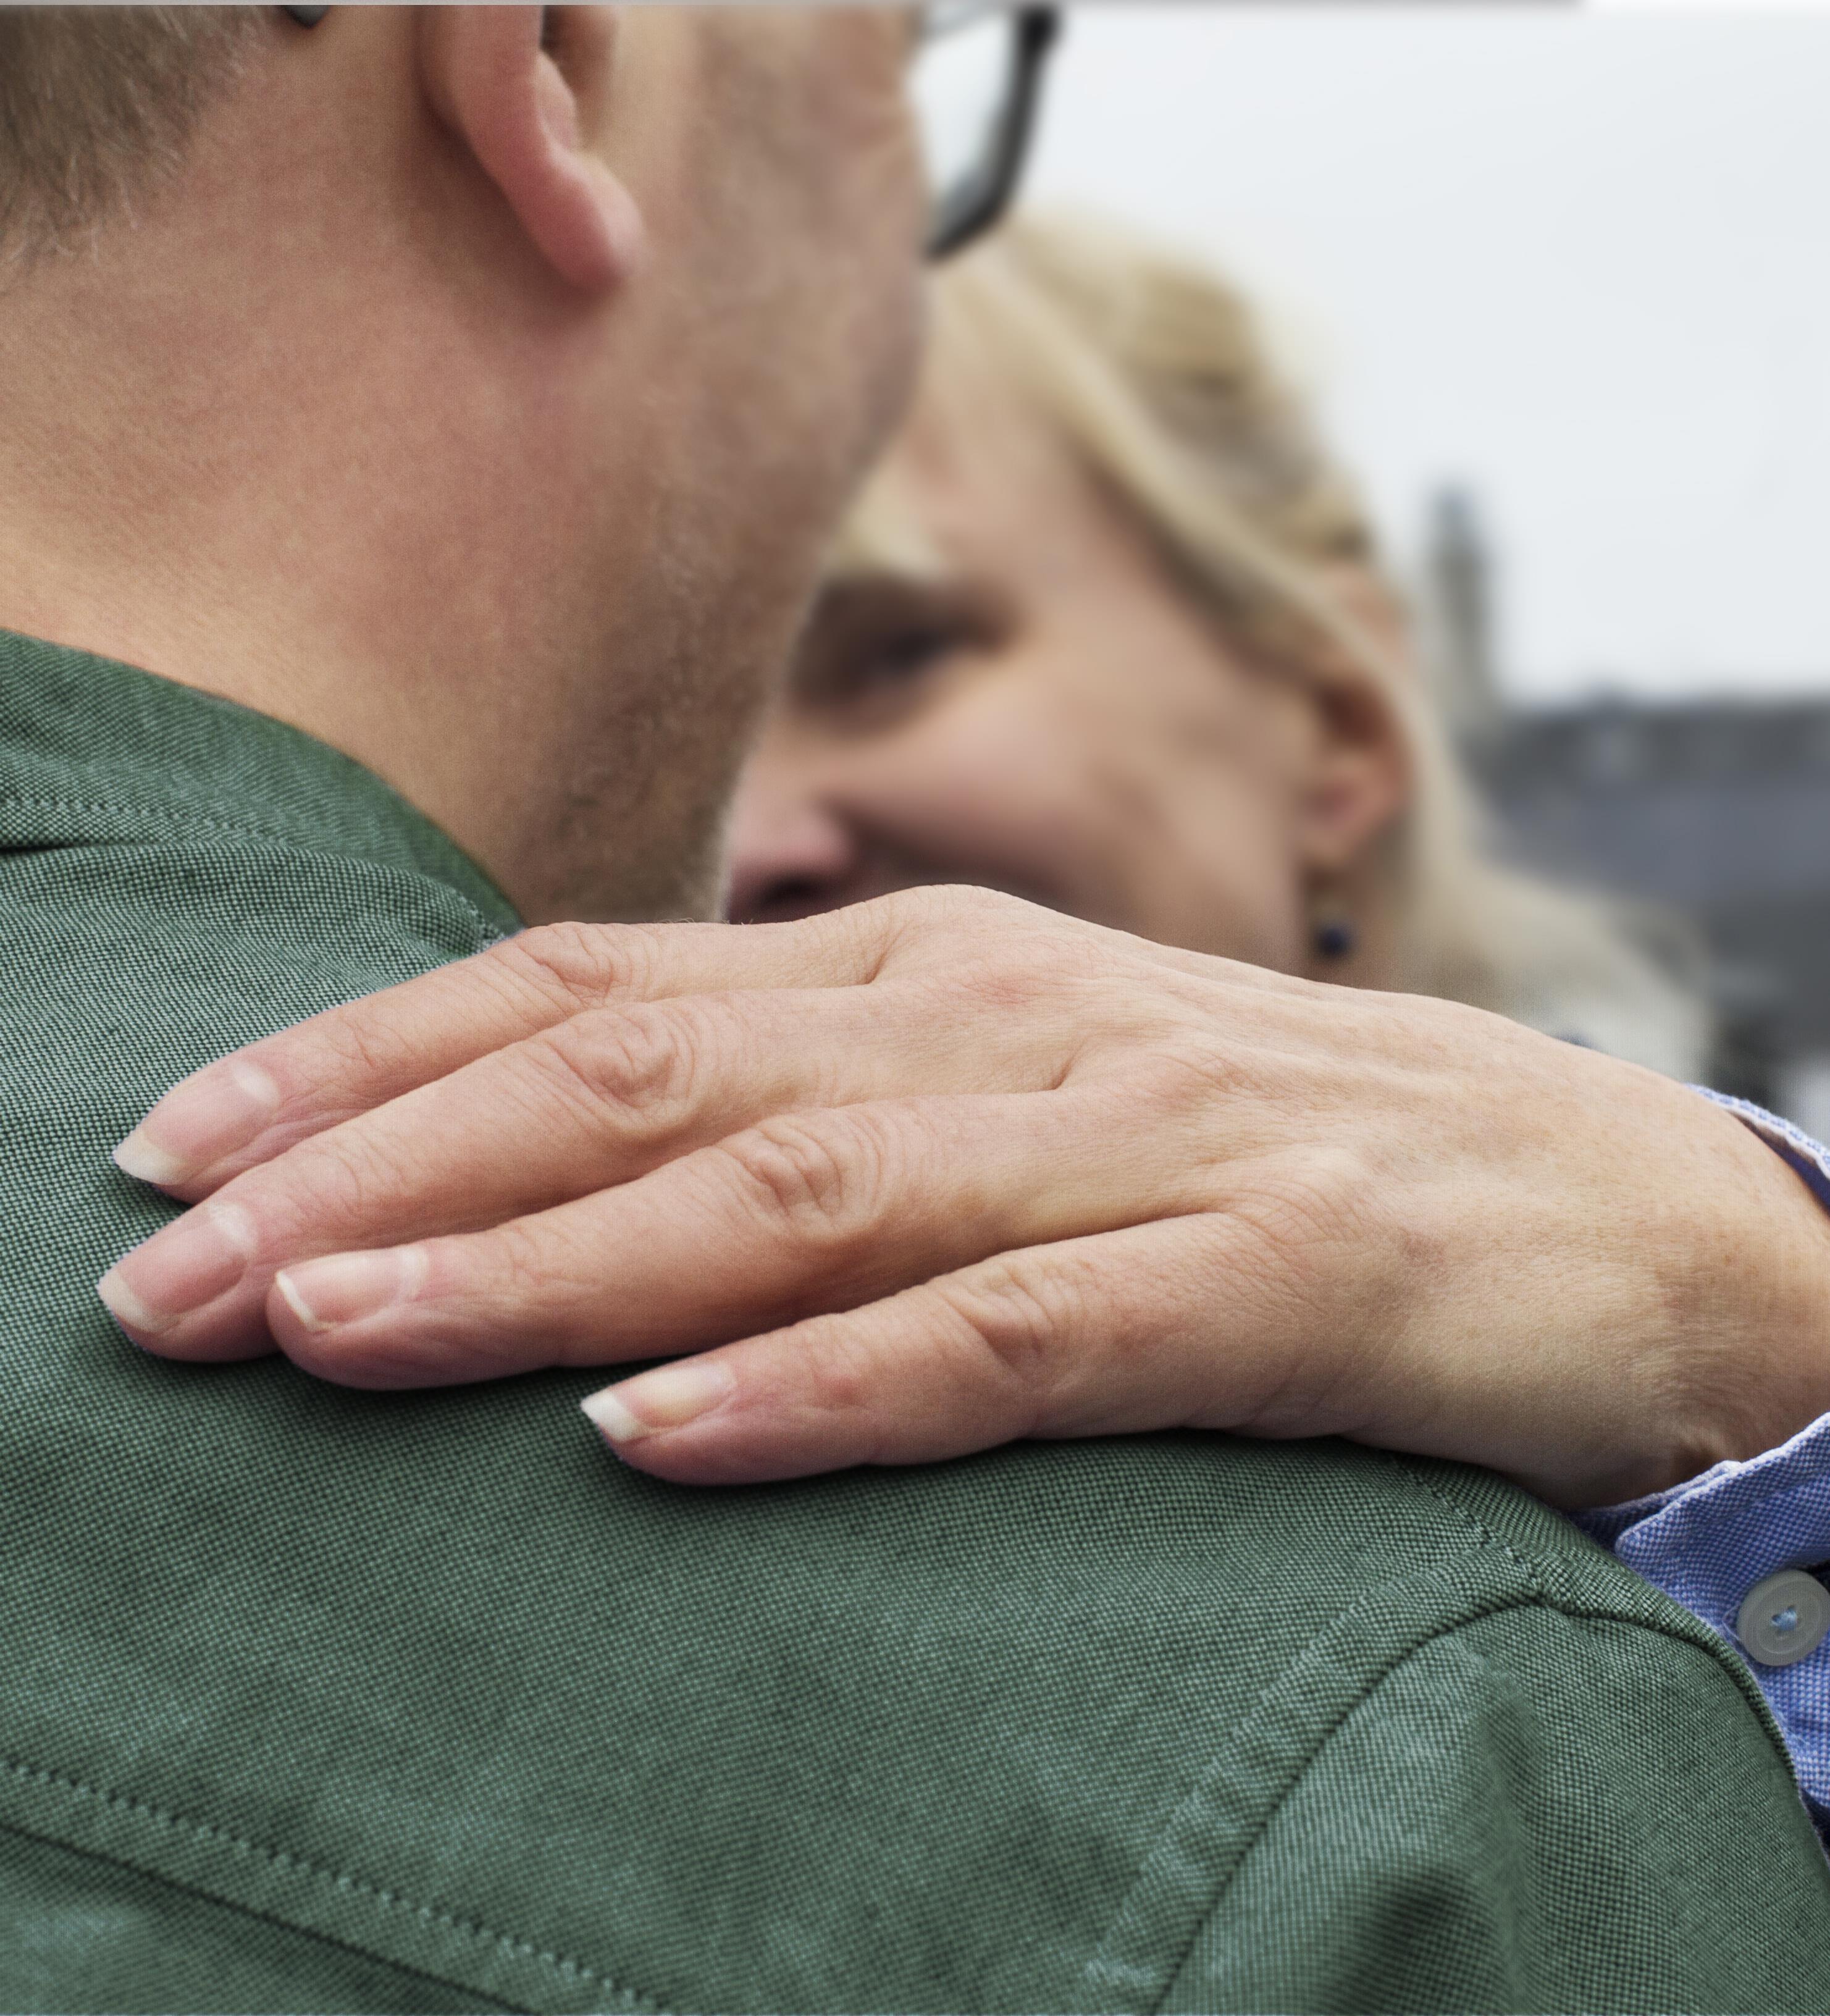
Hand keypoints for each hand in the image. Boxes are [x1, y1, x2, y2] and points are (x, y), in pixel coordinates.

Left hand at [98, 886, 1829, 1504]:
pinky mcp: (1269, 1280)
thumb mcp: (1007, 1092)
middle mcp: (996, 1025)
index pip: (588, 986)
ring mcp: (1133, 1144)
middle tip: (168, 1277)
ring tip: (335, 1339)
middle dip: (385, 1174)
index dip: (370, 1059)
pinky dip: (832, 1387)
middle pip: (640, 1081)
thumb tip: (571, 1165)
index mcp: (921, 972)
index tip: (176, 1149)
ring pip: (791, 1194)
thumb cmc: (1260, 1149)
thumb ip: (814, 1106)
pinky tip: (662, 1443)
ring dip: (548, 1272)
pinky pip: (1018, 1338)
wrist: (1602, 1196)